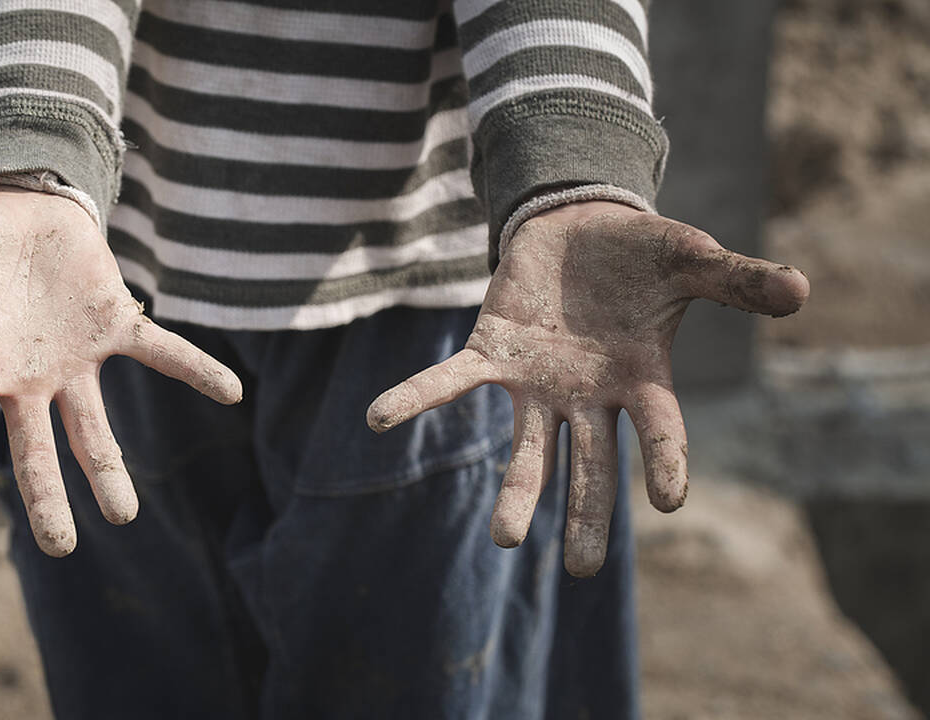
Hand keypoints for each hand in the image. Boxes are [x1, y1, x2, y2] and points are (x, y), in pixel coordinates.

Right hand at [0, 187, 241, 555]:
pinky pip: (162, 353)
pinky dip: (196, 370)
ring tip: (127, 516)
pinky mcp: (114, 326)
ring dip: (110, 468)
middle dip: (49, 496)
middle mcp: (28, 378)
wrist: (18, 214)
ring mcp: (74, 360)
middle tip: (61, 548)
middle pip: (36, 450)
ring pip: (95, 427)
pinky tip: (234, 394)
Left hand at [367, 201, 807, 576]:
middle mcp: (588, 396)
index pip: (659, 432)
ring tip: (508, 539)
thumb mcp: (692, 260)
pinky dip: (415, 397)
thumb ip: (738, 281)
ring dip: (518, 490)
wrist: (578, 226)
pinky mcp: (492, 353)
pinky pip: (449, 380)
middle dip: (587, 514)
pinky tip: (378, 419)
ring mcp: (537, 382)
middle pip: (591, 465)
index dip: (664, 463)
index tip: (668, 502)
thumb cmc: (640, 254)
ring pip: (527, 446)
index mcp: (642, 379)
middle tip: (584, 571)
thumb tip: (802, 289)